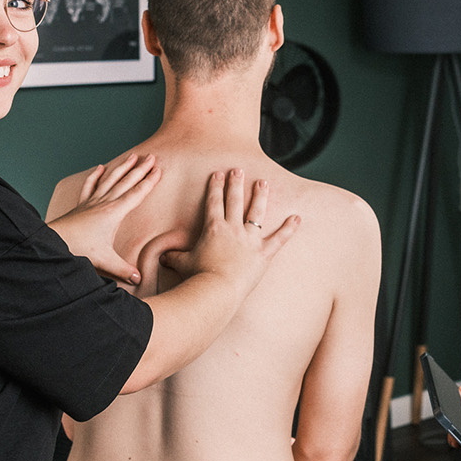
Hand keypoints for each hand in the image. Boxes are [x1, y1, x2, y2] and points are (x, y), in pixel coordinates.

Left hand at [46, 154, 159, 284]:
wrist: (53, 241)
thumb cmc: (79, 248)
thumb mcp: (105, 261)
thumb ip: (124, 269)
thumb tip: (139, 279)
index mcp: (114, 212)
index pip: (137, 193)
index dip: (149, 181)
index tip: (159, 169)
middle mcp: (105, 202)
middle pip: (127, 181)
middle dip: (141, 169)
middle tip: (152, 157)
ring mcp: (92, 201)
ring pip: (111, 179)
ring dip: (123, 167)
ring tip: (133, 155)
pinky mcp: (82, 204)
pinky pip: (90, 185)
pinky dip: (96, 175)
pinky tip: (100, 167)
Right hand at [158, 168, 298, 293]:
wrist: (217, 291)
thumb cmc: (198, 277)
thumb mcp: (182, 264)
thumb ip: (173, 256)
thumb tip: (162, 256)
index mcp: (214, 228)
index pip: (214, 202)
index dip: (215, 187)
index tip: (218, 174)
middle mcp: (233, 229)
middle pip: (235, 201)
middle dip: (236, 184)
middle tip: (238, 170)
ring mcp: (250, 240)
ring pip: (257, 213)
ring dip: (260, 196)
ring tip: (264, 183)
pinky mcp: (263, 253)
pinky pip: (279, 239)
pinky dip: (289, 229)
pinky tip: (297, 217)